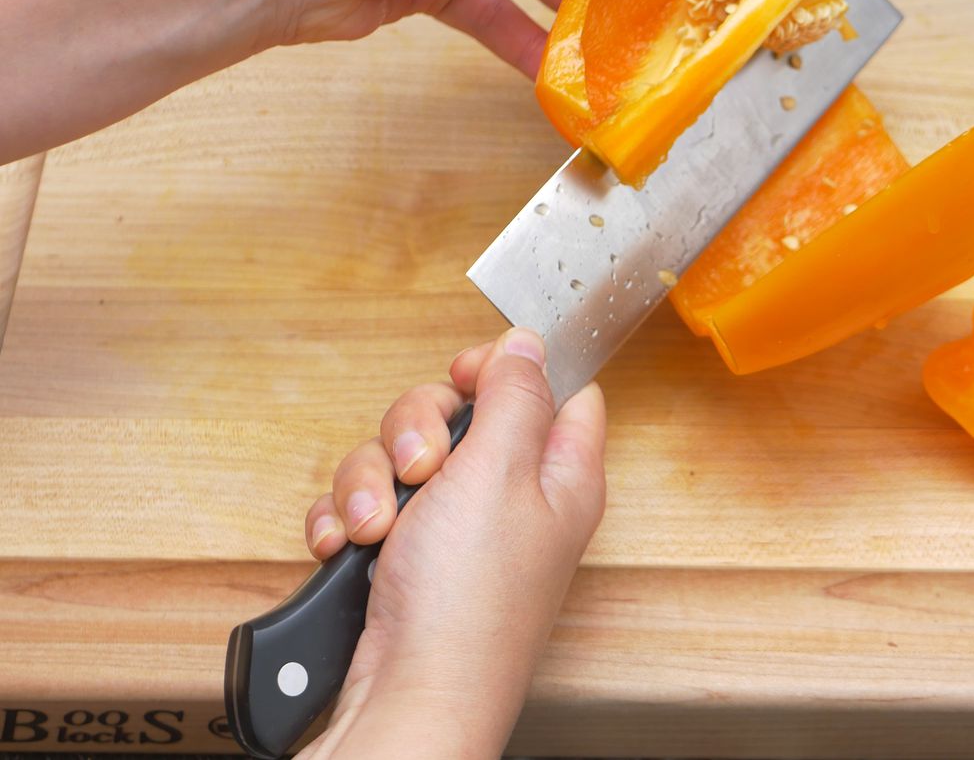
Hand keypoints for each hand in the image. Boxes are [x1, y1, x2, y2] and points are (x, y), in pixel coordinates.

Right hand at [297, 328, 605, 759]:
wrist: (405, 696)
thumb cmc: (467, 602)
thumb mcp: (500, 470)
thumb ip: (517, 395)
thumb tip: (531, 343)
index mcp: (559, 473)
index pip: (557, 389)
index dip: (508, 368)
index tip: (466, 377)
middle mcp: (510, 498)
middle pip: (462, 413)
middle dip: (417, 429)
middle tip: (420, 468)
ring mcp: (455, 530)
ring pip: (402, 457)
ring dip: (371, 481)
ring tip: (377, 529)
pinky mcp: (404, 558)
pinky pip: (365, 505)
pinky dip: (347, 520)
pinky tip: (347, 548)